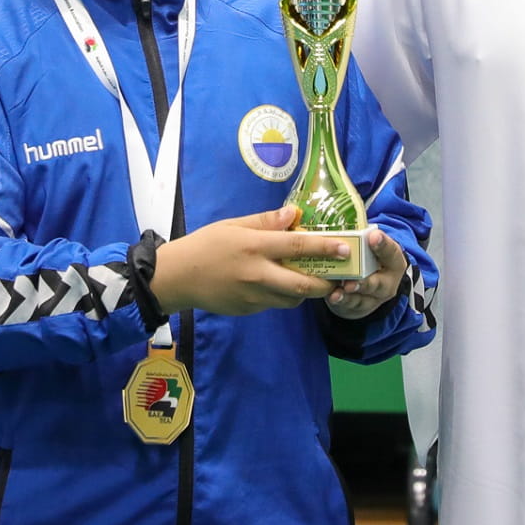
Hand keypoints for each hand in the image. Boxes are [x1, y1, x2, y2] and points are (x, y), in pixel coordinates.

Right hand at [150, 206, 342, 315]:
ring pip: (292, 299)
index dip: (325, 247)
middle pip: (302, 284)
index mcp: (254, 247)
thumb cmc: (206, 244)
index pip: (297, 246)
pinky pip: (274, 304)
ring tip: (311, 281)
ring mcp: (253, 296)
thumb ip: (265, 222)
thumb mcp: (233, 225)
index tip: (346, 248)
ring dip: (306, 292)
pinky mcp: (248, 310)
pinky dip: (283, 296)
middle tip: (339, 278)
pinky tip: (279, 285)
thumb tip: (293, 214)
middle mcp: (257, 274)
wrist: (178, 277)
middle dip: (325, 284)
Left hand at [324, 229, 410, 320]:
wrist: (371, 282)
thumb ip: (361, 236)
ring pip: (364, 298)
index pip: (390, 252)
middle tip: (353, 280)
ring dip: (351, 294)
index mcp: (393, 260)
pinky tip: (333, 296)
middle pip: (378, 283)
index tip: (373, 236)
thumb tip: (337, 218)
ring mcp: (375, 297)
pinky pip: (352, 306)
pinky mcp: (361, 307)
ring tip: (341, 289)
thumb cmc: (368, 257)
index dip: (382, 245)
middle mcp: (388, 281)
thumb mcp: (371, 246)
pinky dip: (342, 301)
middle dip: (365, 282)